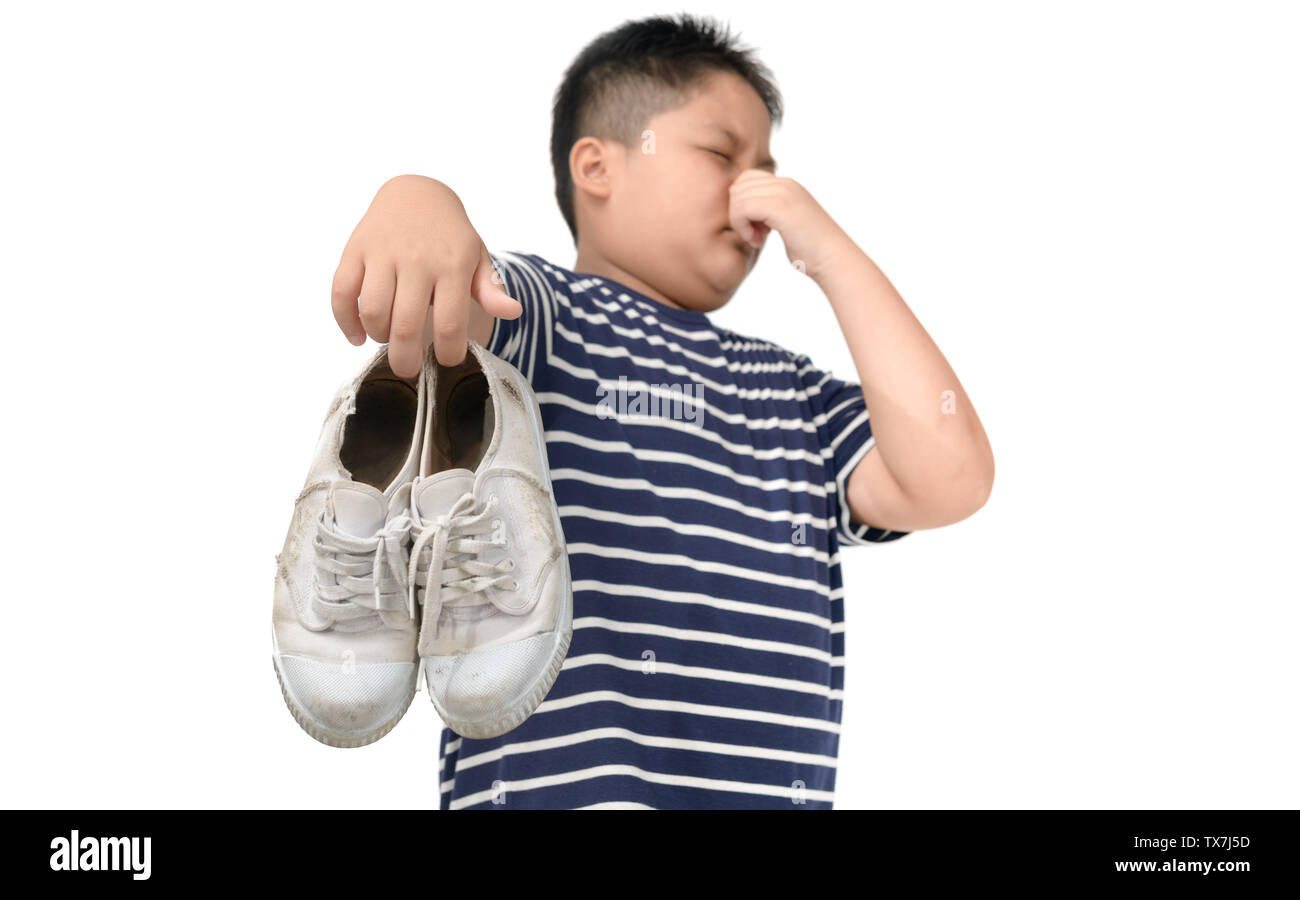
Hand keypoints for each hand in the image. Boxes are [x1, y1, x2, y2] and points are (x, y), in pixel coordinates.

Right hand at [330, 175, 521, 377]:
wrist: (416, 192)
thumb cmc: (450, 236)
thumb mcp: (476, 257)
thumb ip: (491, 289)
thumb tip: (513, 312)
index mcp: (452, 265)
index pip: (450, 325)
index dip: (448, 353)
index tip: (447, 360)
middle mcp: (417, 259)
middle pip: (406, 325)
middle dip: (406, 360)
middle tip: (409, 369)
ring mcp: (383, 253)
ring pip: (373, 311)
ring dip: (379, 336)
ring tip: (388, 339)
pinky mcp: (355, 250)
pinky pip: (342, 291)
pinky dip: (345, 320)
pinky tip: (357, 336)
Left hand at [728, 170, 850, 280]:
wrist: (833, 259)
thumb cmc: (811, 250)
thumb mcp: (788, 223)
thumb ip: (769, 211)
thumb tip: (745, 211)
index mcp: (788, 185)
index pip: (747, 179)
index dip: (742, 203)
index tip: (755, 227)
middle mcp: (786, 183)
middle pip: (739, 186)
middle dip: (739, 212)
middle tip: (754, 234)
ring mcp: (784, 192)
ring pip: (738, 197)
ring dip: (740, 222)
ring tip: (757, 238)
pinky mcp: (779, 206)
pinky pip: (742, 208)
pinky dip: (742, 227)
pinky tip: (757, 241)